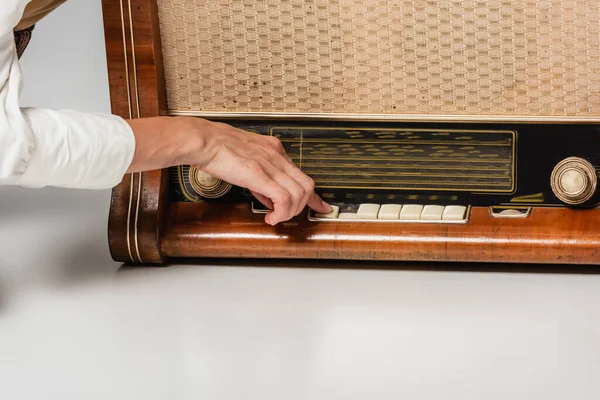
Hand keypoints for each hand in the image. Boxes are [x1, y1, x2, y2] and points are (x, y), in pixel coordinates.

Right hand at [126, 116, 332, 224]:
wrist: (202, 140)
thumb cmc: (216, 148)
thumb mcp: (245, 160)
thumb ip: (260, 178)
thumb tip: (269, 198)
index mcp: (274, 150)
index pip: (302, 174)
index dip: (314, 196)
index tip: (322, 207)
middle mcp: (276, 155)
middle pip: (307, 185)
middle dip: (302, 207)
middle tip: (287, 217)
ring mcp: (269, 164)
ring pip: (299, 193)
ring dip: (290, 212)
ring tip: (275, 218)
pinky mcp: (259, 173)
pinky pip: (283, 198)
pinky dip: (280, 212)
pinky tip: (270, 217)